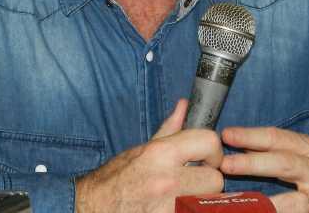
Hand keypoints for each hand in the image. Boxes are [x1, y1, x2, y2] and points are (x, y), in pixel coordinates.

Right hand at [75, 99, 223, 212]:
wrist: (94, 207)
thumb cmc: (116, 179)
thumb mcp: (142, 150)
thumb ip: (169, 129)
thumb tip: (184, 106)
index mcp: (161, 153)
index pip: (209, 142)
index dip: (213, 152)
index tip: (207, 161)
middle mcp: (168, 180)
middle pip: (215, 178)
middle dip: (207, 182)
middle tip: (194, 184)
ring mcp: (170, 206)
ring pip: (208, 201)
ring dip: (200, 199)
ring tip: (183, 197)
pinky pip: (194, 211)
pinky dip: (189, 209)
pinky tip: (176, 207)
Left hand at [220, 126, 308, 212]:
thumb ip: (288, 151)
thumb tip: (246, 146)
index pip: (279, 138)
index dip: (252, 135)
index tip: (227, 135)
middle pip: (284, 162)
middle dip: (253, 162)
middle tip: (225, 163)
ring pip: (293, 199)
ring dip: (266, 201)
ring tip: (241, 202)